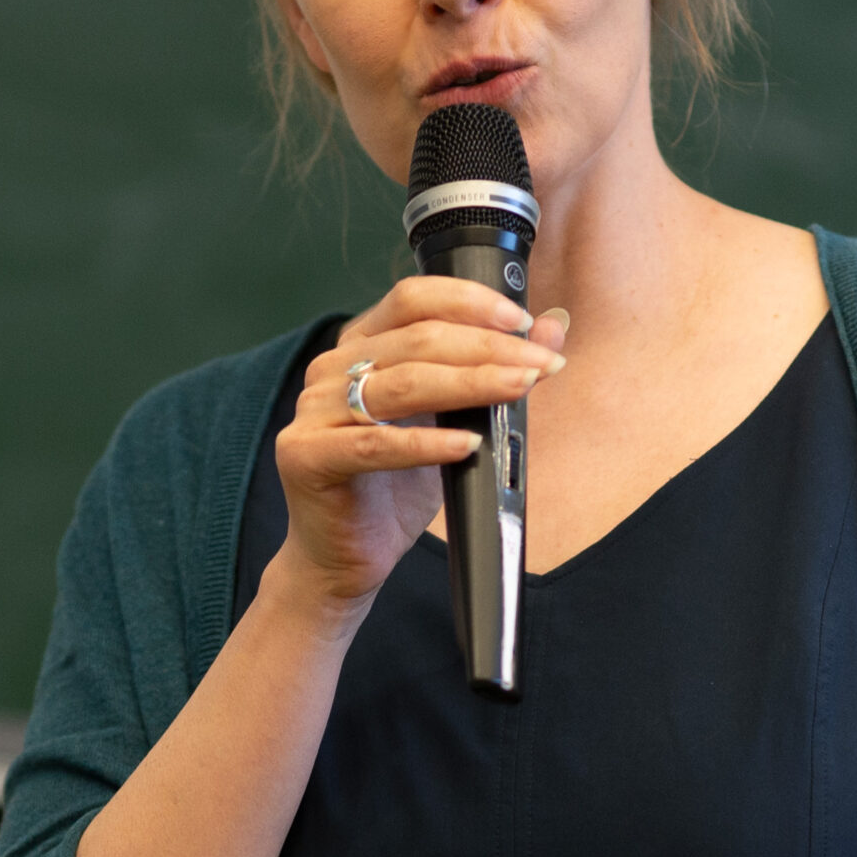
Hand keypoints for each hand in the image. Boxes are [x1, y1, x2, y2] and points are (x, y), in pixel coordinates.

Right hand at [272, 279, 565, 603]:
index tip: (522, 323)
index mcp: (362, 346)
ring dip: (469, 385)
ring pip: (402, 384)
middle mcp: (332, 369)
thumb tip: (550, 332)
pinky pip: (376, 444)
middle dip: (488, 349)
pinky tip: (467, 444)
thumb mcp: (454, 423)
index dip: (470, 303)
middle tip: (538, 365)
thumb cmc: (394, 488)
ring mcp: (313, 411)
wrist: (346, 557)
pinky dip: (427, 443)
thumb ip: (493, 373)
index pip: (414, 299)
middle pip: (417, 340)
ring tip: (517, 390)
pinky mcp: (307, 456)